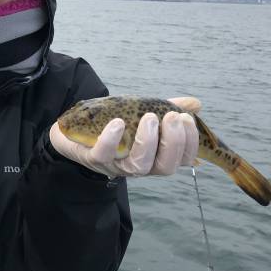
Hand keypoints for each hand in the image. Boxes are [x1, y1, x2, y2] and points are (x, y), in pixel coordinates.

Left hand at [49, 97, 199, 177]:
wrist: (74, 129)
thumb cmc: (114, 125)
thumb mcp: (141, 114)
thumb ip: (167, 108)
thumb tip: (196, 104)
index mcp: (156, 156)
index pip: (183, 159)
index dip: (189, 142)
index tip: (187, 119)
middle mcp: (140, 166)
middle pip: (165, 166)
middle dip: (173, 142)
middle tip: (171, 117)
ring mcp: (117, 165)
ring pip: (139, 165)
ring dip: (147, 141)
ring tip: (149, 117)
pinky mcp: (94, 159)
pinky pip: (104, 154)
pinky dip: (112, 139)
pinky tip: (117, 123)